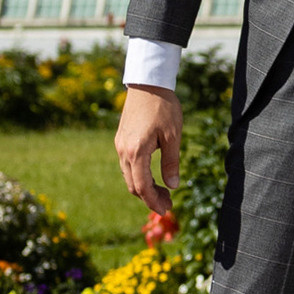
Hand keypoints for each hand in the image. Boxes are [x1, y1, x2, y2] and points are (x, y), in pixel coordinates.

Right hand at [116, 87, 182, 207]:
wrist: (147, 84)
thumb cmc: (164, 107)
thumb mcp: (173, 136)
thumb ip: (172, 162)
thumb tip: (173, 185)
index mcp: (137, 152)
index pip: (142, 186)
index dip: (153, 202)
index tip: (166, 210)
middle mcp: (123, 151)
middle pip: (133, 185)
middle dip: (150, 198)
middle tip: (168, 204)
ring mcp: (120, 145)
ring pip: (129, 176)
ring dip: (144, 187)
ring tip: (164, 191)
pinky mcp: (121, 140)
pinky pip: (127, 165)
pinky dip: (139, 175)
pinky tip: (153, 176)